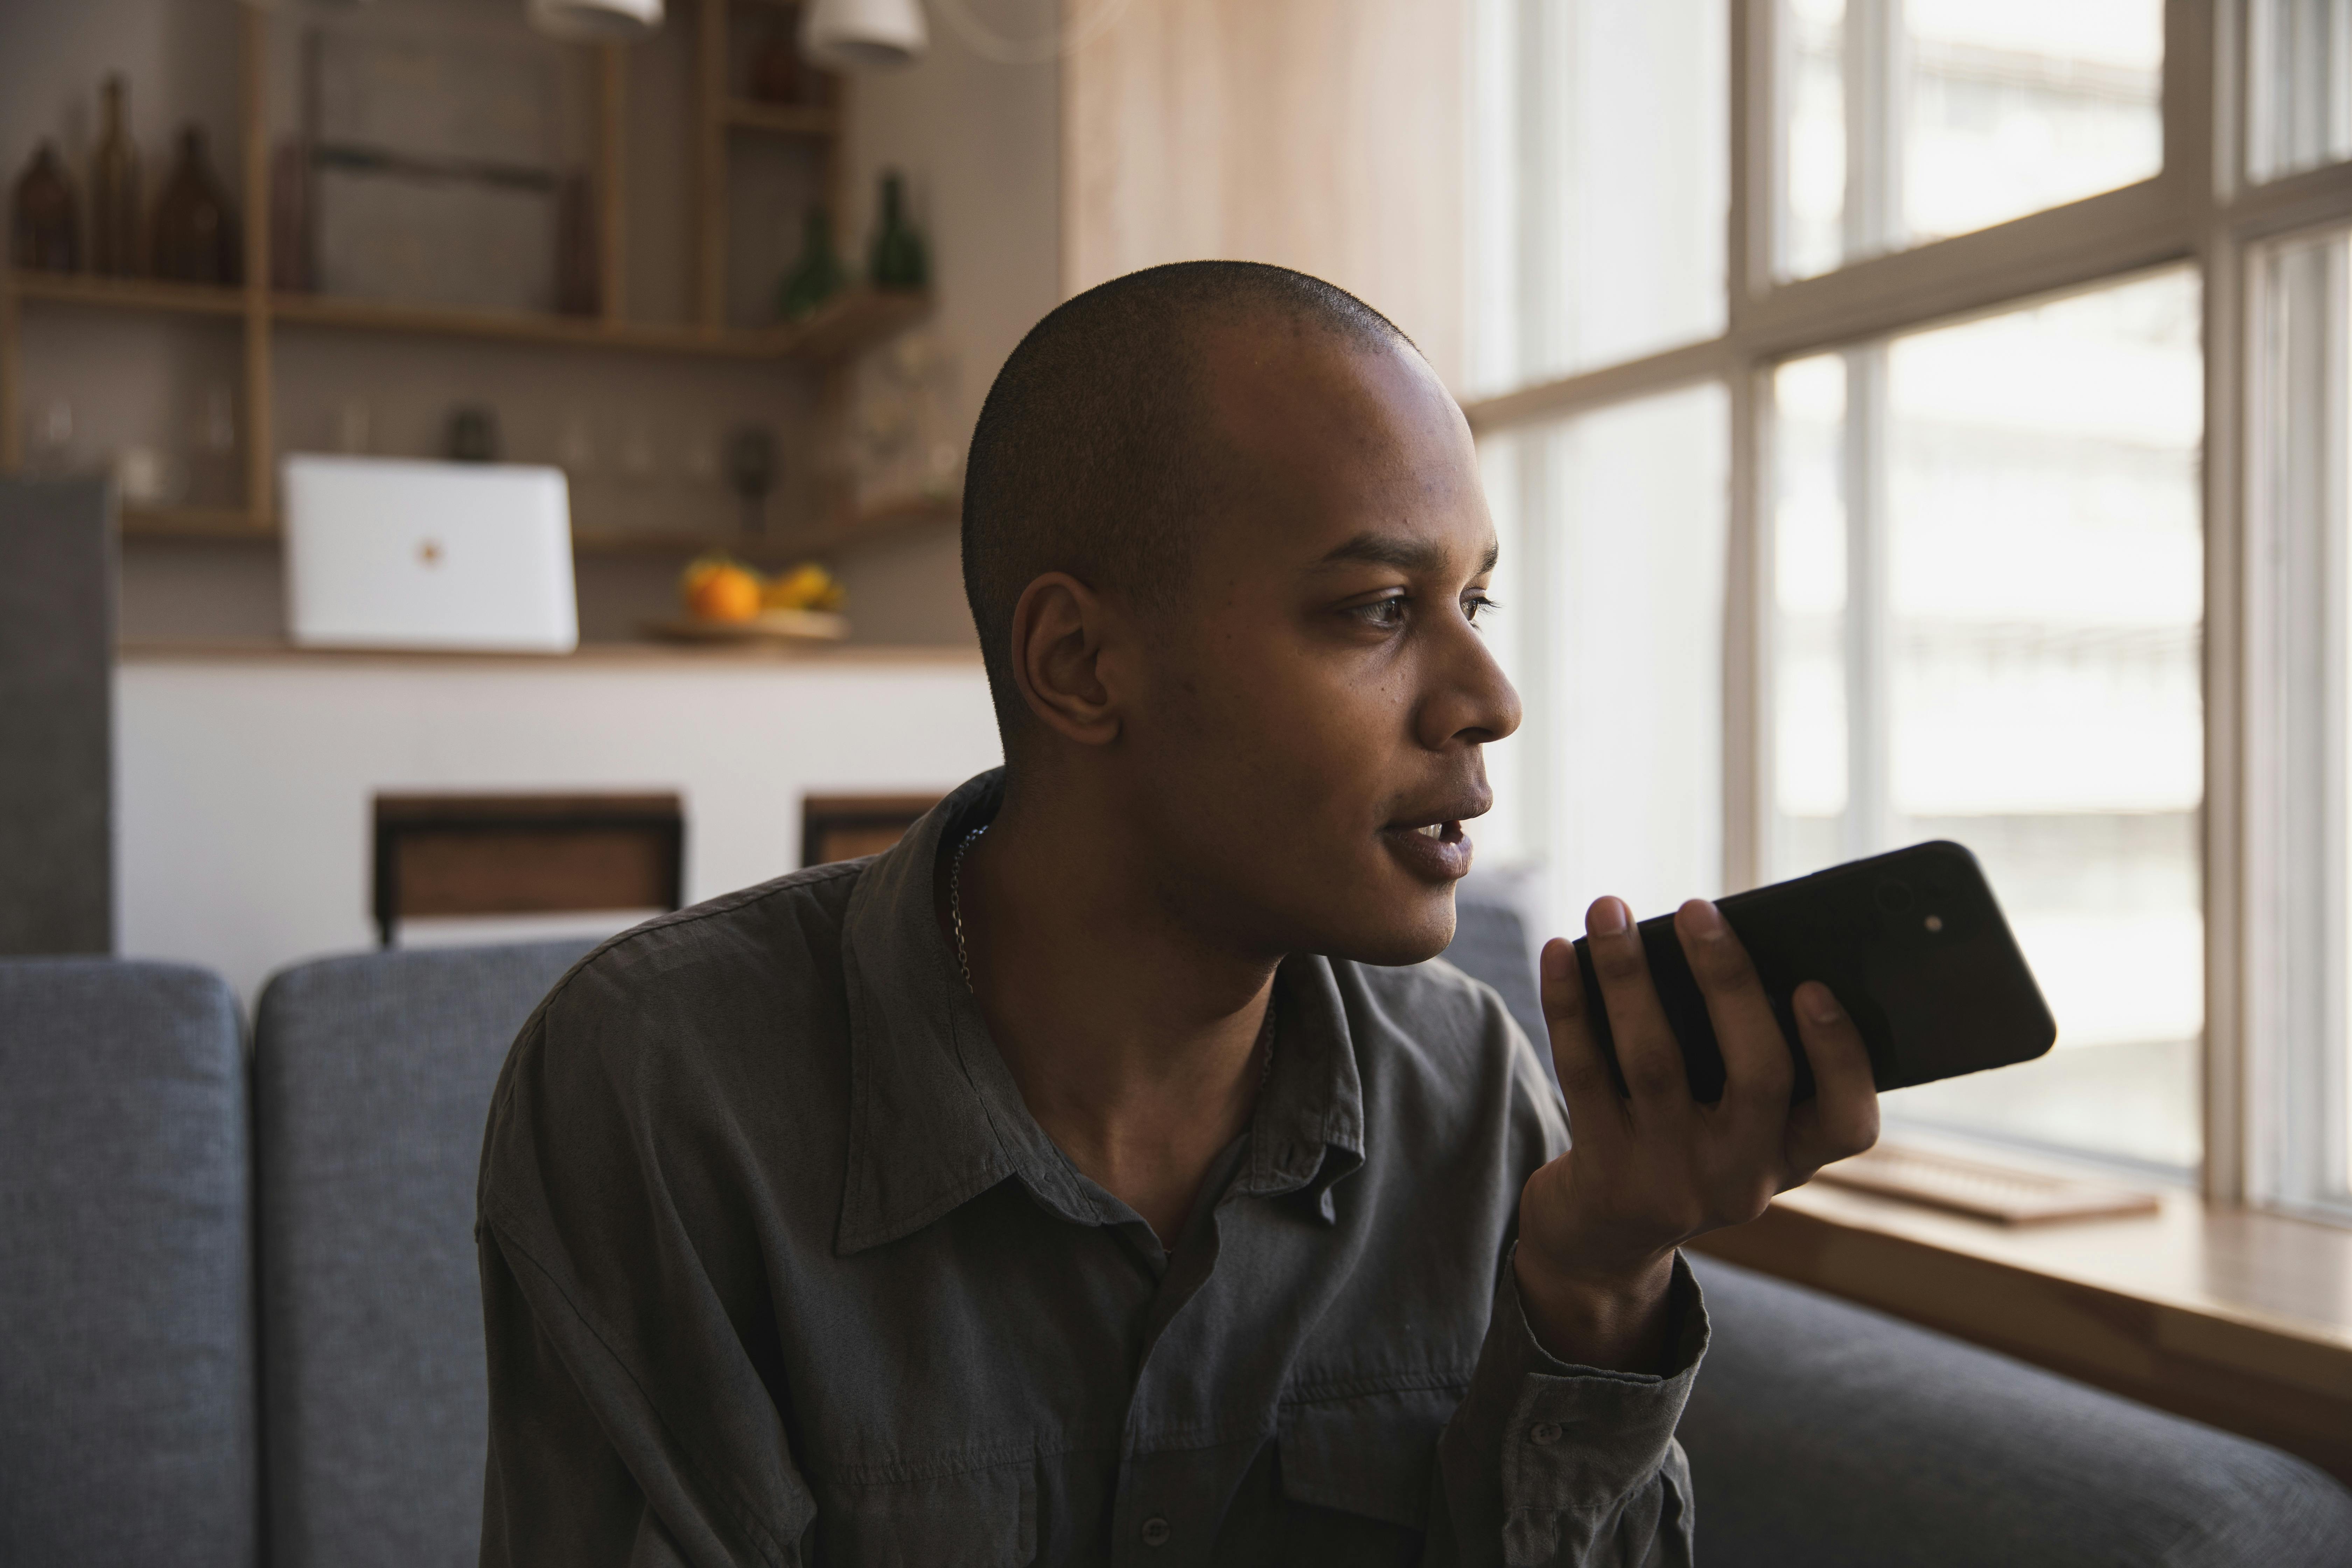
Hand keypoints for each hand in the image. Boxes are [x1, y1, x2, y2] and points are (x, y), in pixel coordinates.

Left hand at [1512, 894, 1879, 1370]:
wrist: (1602, 1238)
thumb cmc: (1680, 1143)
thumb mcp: (1730, 1121)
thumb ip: (1745, 1054)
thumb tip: (1721, 941)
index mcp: (1791, 1158)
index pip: (1849, 1122)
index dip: (1842, 1055)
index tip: (1814, 985)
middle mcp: (1743, 1178)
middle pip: (1760, 1075)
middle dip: (1729, 981)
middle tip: (1698, 907)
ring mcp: (1674, 1181)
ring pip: (1657, 1061)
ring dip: (1631, 974)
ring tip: (1608, 909)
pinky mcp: (1606, 1175)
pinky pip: (1586, 1073)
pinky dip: (1570, 1005)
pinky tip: (1561, 951)